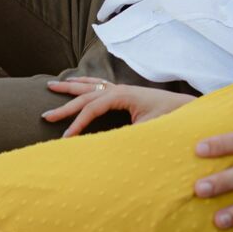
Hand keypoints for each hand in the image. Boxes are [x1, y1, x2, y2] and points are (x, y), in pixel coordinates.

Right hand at [43, 78, 195, 136]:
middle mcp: (119, 88)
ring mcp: (121, 88)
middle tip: (46, 116)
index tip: (65, 139)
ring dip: (70, 87)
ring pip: (89, 85)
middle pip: (85, 94)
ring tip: (51, 86)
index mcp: (122, 95)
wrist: (187, 108)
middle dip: (64, 105)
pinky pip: (98, 85)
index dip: (77, 123)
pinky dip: (84, 84)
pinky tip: (77, 84)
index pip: (92, 107)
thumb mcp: (148, 130)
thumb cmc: (170, 118)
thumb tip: (107, 147)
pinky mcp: (125, 92)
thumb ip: (126, 135)